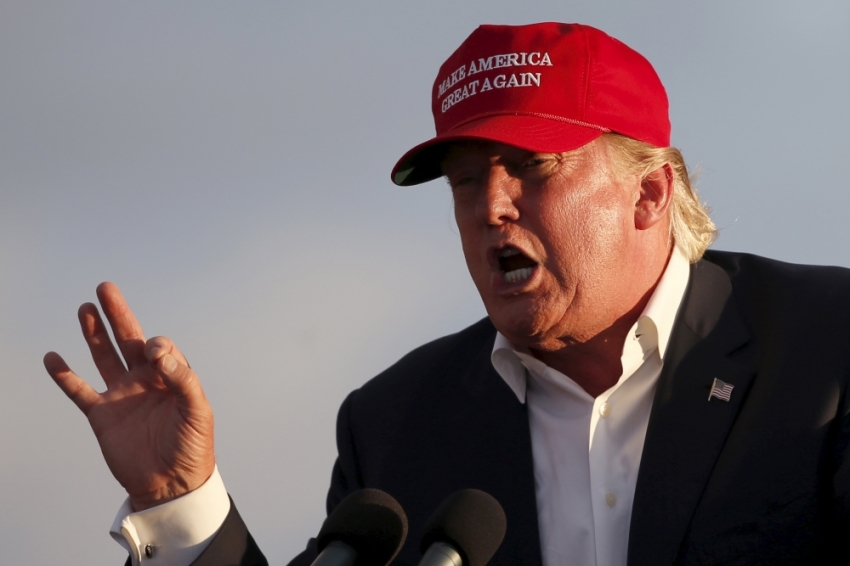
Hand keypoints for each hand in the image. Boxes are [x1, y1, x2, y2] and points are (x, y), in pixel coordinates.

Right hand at [44, 282, 214, 510]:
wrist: (170, 485)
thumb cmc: (192, 448)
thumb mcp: (197, 411)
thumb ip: (183, 379)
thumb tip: (160, 352)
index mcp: (171, 377)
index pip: (160, 347)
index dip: (157, 345)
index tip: (154, 355)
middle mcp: (145, 381)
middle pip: (129, 340)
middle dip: (119, 315)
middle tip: (106, 288)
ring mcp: (121, 395)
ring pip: (104, 357)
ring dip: (94, 334)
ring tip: (85, 308)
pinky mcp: (101, 415)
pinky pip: (79, 390)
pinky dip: (65, 375)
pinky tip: (53, 357)